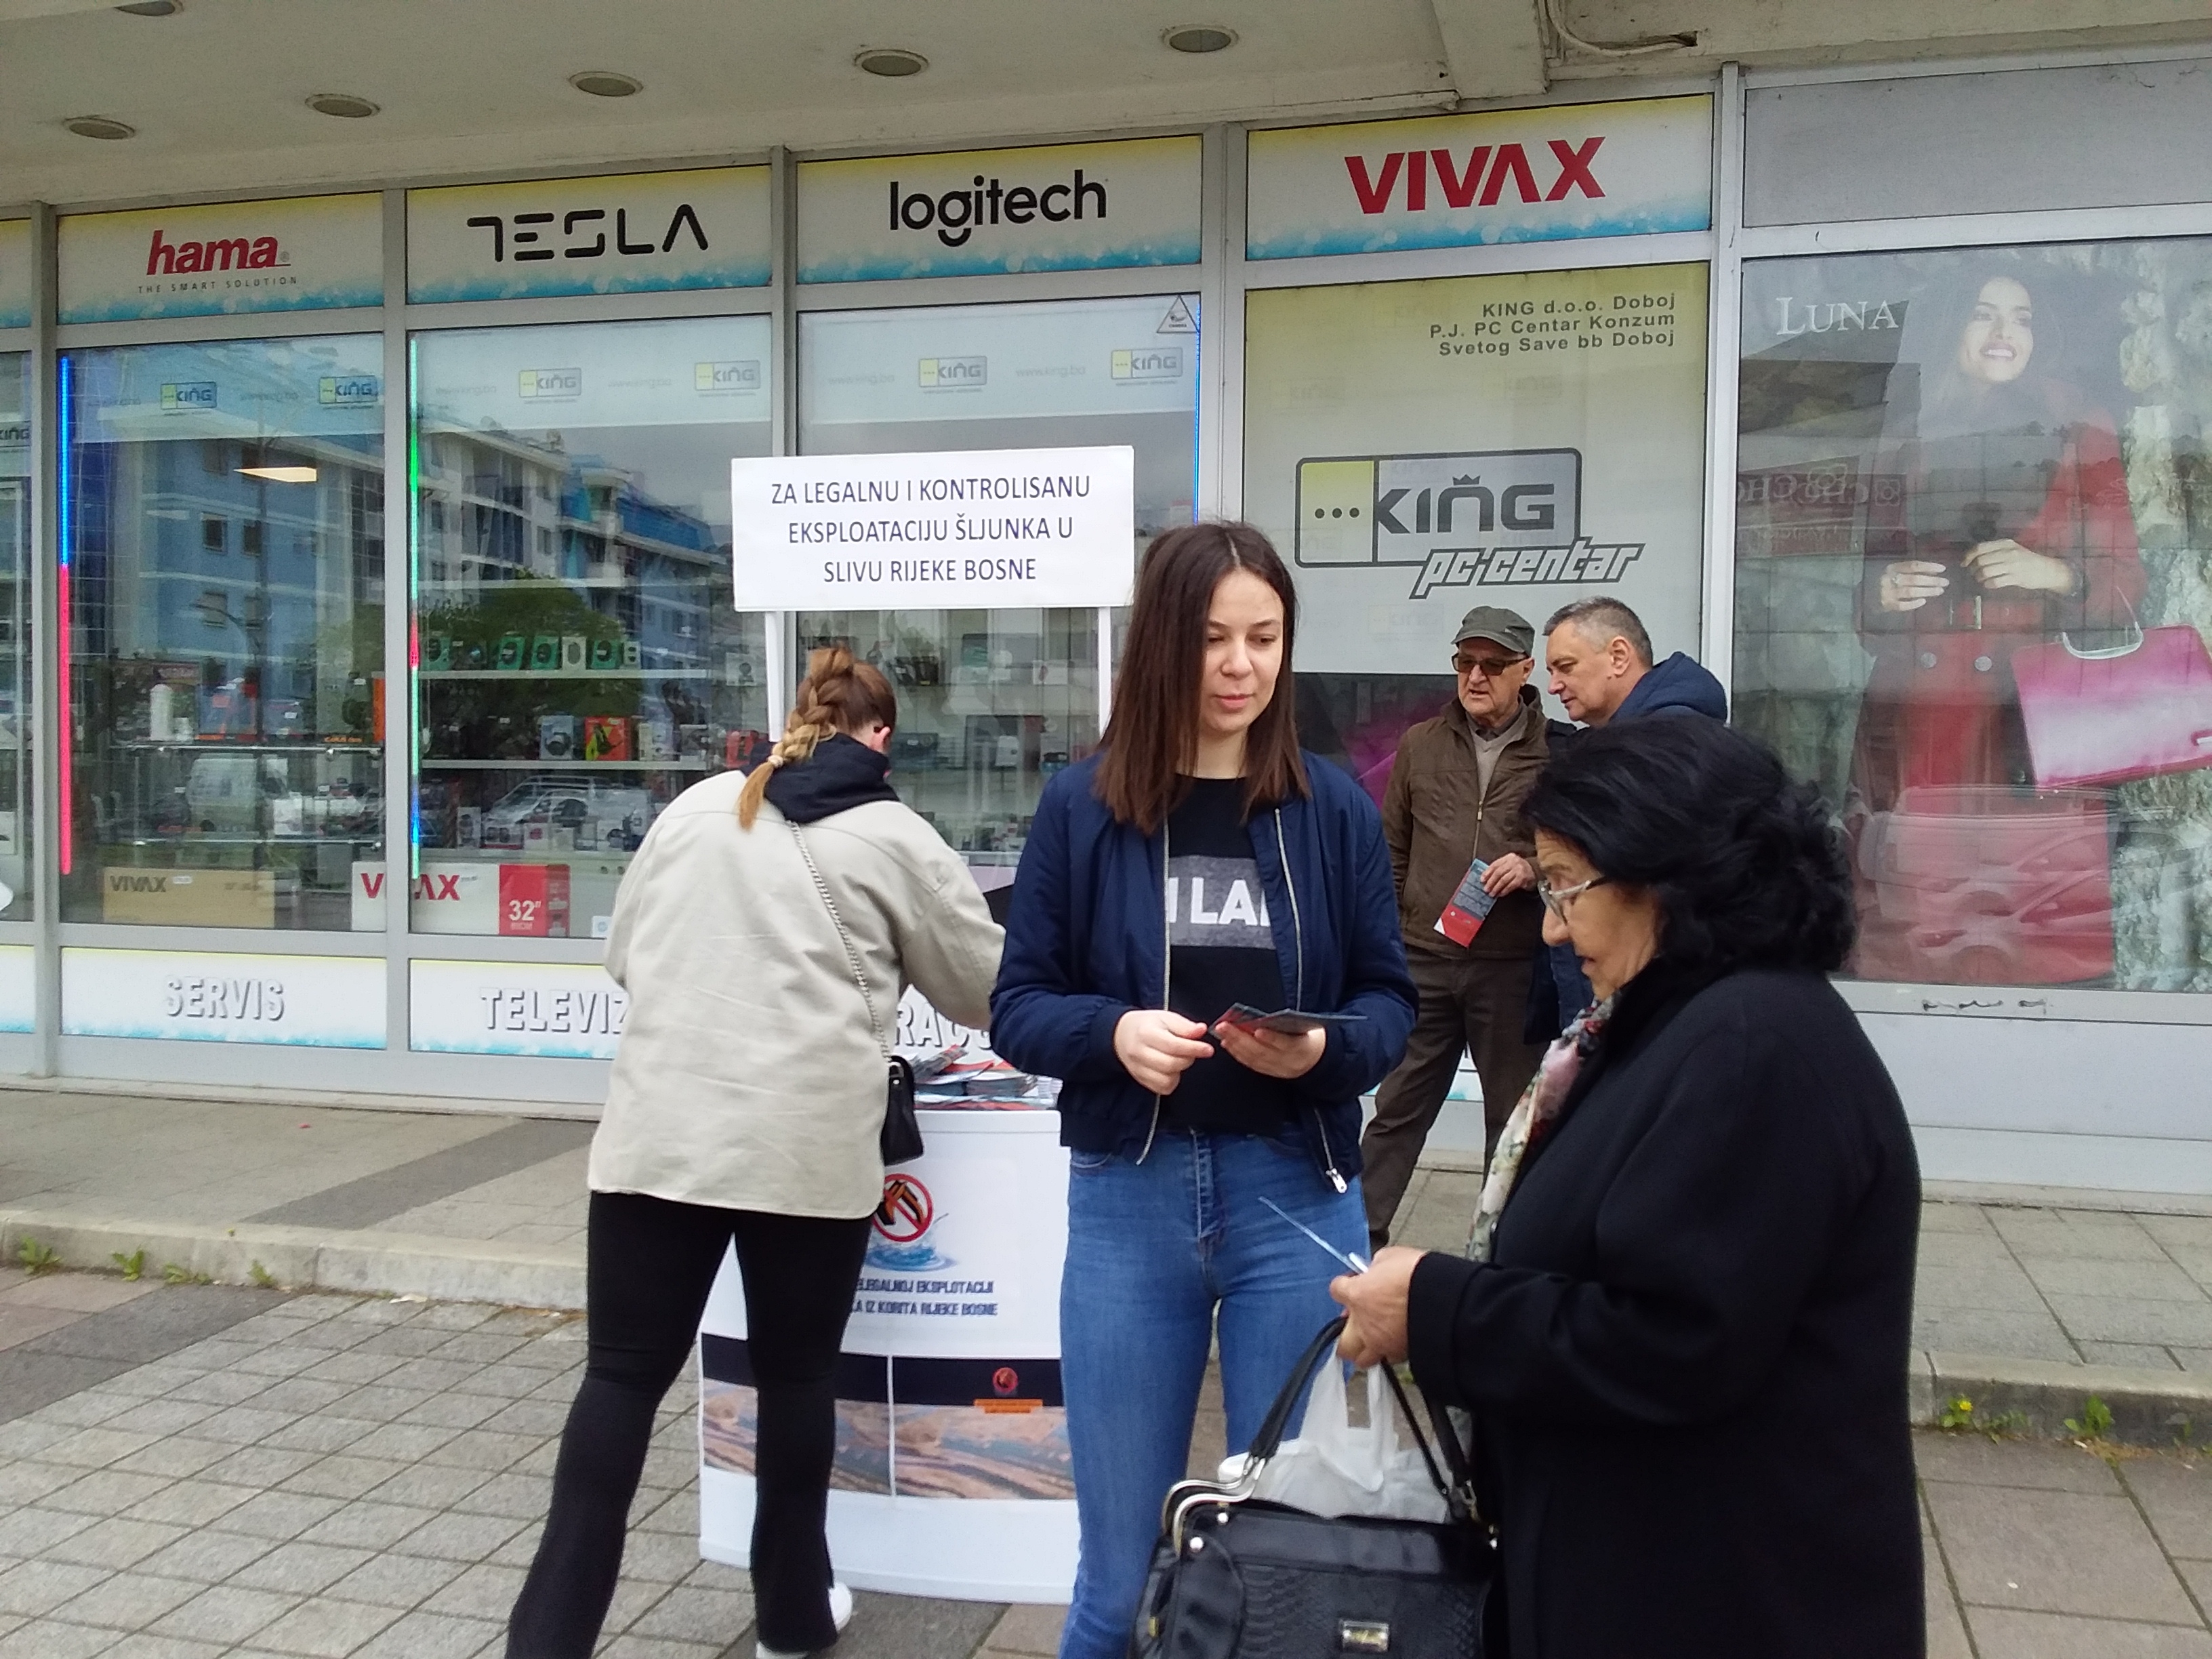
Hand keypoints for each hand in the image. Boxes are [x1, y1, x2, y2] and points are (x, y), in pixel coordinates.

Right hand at [1113, 1008, 1211, 1093]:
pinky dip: (1171, 1081)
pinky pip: (1161, 1088)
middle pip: (1170, 1064)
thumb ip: (1184, 1026)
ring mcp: (1137, 1068)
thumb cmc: (1148, 1025)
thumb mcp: (1166, 1018)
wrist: (1122, 1035)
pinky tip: (1171, 1070)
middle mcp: (1139, 1052)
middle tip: (1193, 1052)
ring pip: (1166, 1080)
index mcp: (1146, 1033)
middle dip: (1188, 1059)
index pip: (1173, 1045)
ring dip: (1179, 1071)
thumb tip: (1201, 1030)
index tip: (1208, 1049)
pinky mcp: (1139, 1079)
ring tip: (1179, 1059)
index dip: (1194, 1049)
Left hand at [1212, 1020, 1325, 1078]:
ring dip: (1235, 1046)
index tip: (1256, 1029)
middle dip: (1241, 1038)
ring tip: (1222, 1033)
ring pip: (1255, 1060)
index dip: (1271, 1037)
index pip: (1286, 1044)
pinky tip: (1228, 1044)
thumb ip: (1287, 1023)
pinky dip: (1239, 1054)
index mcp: (1302, 1048)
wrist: (1316, 1058)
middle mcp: (1290, 1062)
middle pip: (1263, 1052)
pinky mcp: (1271, 1073)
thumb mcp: (1304, 1026)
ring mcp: (1280, 1070)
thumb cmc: (1307, 1034)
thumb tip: (1259, 1018)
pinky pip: (1253, 1065)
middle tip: (1224, 1026)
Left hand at [1331, 1246, 1425, 1367]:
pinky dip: (1390, 1352)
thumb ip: (1377, 1266)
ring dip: (1366, 1350)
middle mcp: (1364, 1325)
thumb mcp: (1391, 1257)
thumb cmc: (1418, 1274)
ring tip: (1374, 1340)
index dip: (1343, 1286)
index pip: (1336, 1291)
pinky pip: (1390, 1359)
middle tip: (1354, 1326)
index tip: (1351, 1283)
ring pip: (1363, 1360)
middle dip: (1346, 1336)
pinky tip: (1396, 1342)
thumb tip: (1376, 1270)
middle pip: (1342, 1343)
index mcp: (1357, 1295)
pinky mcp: (1402, 1354)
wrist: (1442, 1297)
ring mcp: (1382, 1343)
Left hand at [1481, 853, 1535, 896]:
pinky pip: (1511, 885)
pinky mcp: (1522, 878)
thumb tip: (1486, 878)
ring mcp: (1519, 869)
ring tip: (1492, 893)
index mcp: (1508, 857)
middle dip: (1491, 882)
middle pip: (1498, 872)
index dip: (1487, 873)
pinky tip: (1501, 894)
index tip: (1482, 880)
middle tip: (1486, 889)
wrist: (1536, 870)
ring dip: (1496, 888)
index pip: (1495, 864)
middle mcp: (1513, 862)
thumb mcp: (1509, 865)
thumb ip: (1499, 869)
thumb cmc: (1519, 869)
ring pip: (1504, 880)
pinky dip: (1504, 890)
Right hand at [1878, 560, 1948, 611]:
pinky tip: (1923, 602)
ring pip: (1910, 592)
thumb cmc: (1884, 581)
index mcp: (1891, 568)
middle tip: (1945, 582)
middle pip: (1914, 579)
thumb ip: (1911, 572)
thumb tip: (1933, 573)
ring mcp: (1886, 593)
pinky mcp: (1885, 605)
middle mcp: (1888, 579)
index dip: (1929, 567)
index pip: (1913, 565)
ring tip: (1939, 591)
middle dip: (1932, 581)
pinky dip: (1913, 604)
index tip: (1942, 569)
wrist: (1864, 594)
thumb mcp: (1895, 572)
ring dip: (1927, 591)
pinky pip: (1901, 605)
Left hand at [1963, 538, 2077, 594]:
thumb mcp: (2012, 549)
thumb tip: (1972, 557)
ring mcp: (2013, 565)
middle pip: (1981, 560)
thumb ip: (1995, 551)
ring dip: (1979, 577)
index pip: (1980, 548)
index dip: (1968, 556)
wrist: (2048, 570)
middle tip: (1973, 573)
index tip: (1964, 563)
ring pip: (1985, 571)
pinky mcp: (2016, 578)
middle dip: (1972, 568)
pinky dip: (1988, 584)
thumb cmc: (2026, 560)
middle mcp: (2009, 552)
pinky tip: (1989, 584)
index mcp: (2005, 543)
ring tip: (1981, 579)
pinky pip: (1994, 582)